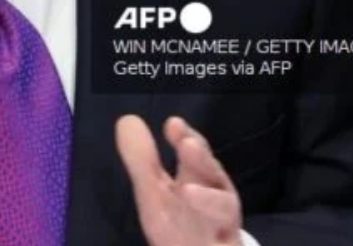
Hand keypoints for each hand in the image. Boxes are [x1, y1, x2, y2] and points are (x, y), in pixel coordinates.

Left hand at [116, 115, 243, 245]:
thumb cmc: (180, 223)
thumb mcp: (155, 192)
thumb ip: (143, 160)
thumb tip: (127, 120)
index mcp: (198, 178)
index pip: (195, 153)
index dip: (186, 137)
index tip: (172, 123)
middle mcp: (215, 197)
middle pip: (211, 175)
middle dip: (200, 160)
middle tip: (187, 144)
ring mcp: (222, 225)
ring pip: (222, 208)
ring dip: (207, 199)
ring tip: (186, 191)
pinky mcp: (226, 245)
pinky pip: (224, 242)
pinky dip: (216, 239)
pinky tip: (198, 216)